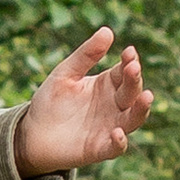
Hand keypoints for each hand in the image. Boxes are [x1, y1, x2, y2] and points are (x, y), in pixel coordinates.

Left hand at [15, 28, 153, 175]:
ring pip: (133, 119)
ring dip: (141, 109)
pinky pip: (115, 147)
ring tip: (146, 97)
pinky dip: (119, 141)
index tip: (128, 52)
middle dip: (134, 80)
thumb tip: (107, 31)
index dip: (129, 62)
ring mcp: (110, 127)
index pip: (124, 72)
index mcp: (108, 85)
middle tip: (132, 68)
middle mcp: (114, 105)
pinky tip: (117, 133)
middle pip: (132, 92)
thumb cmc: (51, 101)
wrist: (32, 134)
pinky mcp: (99, 149)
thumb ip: (85, 55)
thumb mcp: (65, 74)